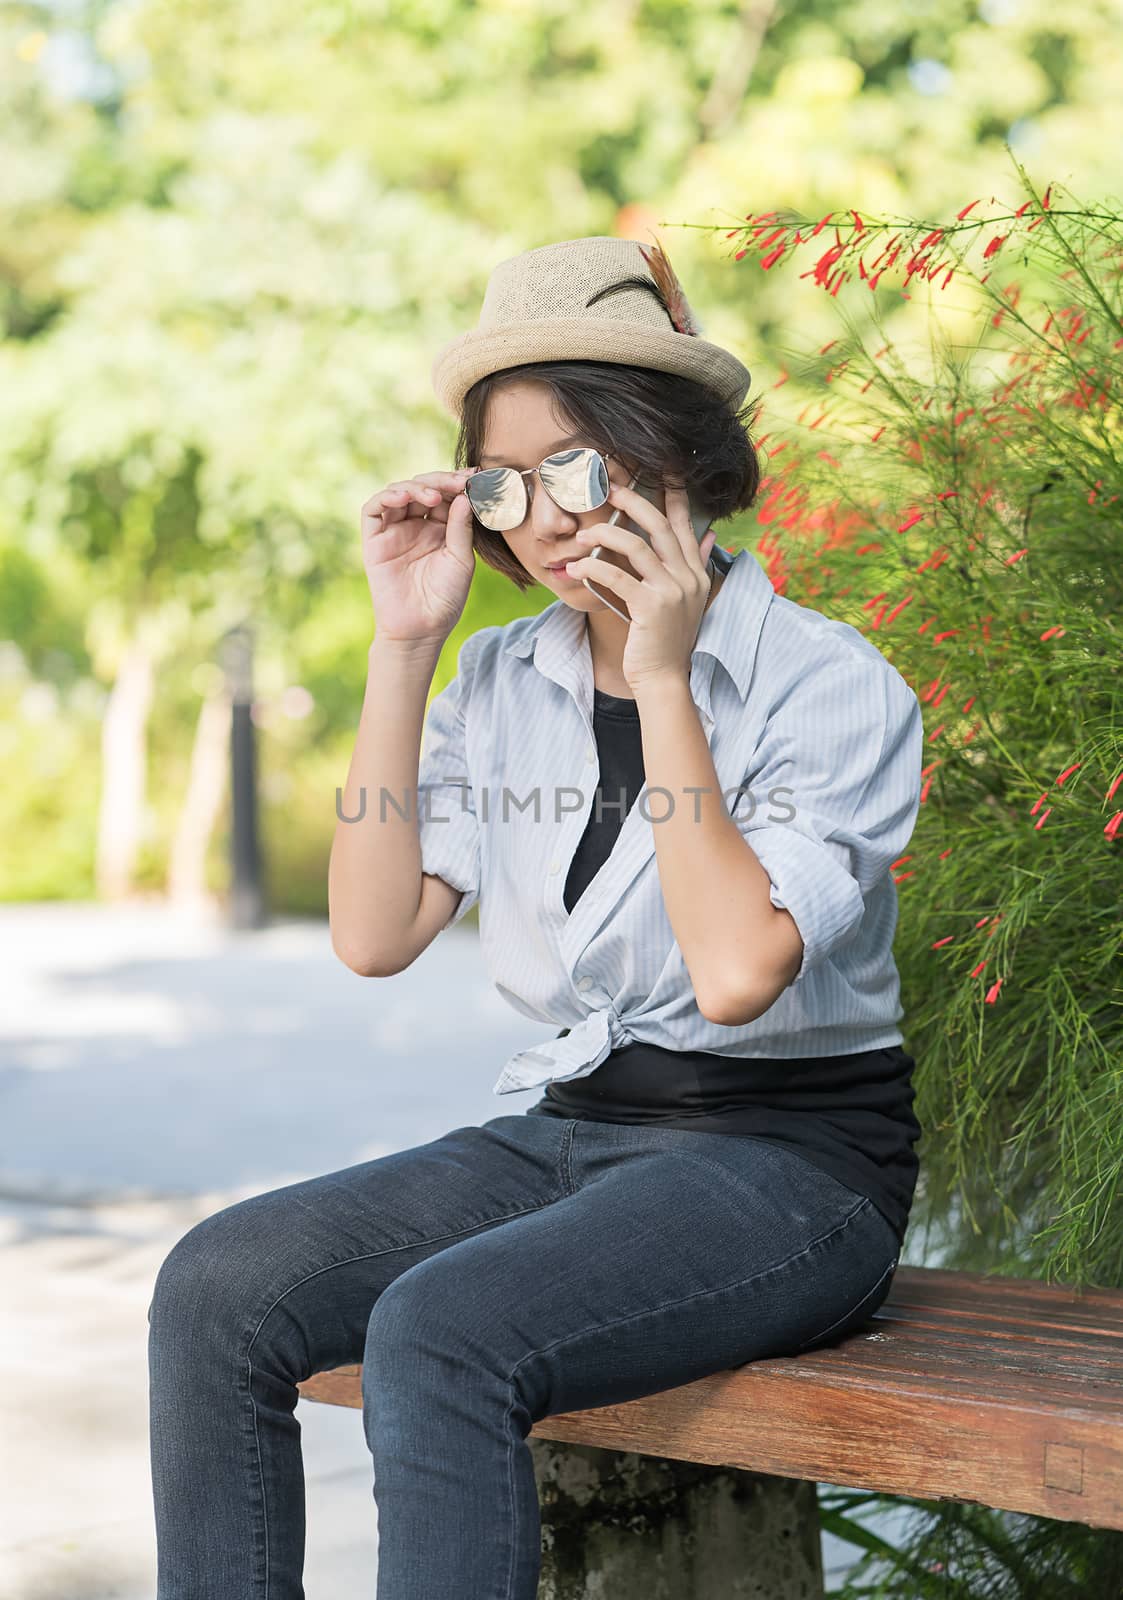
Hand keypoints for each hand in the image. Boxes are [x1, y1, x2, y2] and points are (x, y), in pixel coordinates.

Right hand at [361, 469, 477, 643]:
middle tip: (459, 482)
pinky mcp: (374, 539)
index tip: (476, 477)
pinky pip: (374, 509)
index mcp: (440, 529)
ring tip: (434, 496)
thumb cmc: (445, 599)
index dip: (458, 484)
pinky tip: (405, 497)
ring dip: (417, 487)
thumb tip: (464, 495)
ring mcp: (394, 531)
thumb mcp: (461, 560)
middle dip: (441, 481)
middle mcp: (416, 526)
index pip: (446, 496)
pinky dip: (387, 496)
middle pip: (424, 488)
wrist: (420, 629)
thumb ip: (461, 527)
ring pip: (400, 492)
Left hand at [563, 481, 718, 690]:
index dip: (674, 494)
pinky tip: (576, 567)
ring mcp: (671, 591)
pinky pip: (618, 576)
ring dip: (604, 535)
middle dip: (632, 501)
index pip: (685, 524)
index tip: (661, 468)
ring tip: (581, 535)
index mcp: (695, 572)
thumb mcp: (688, 600)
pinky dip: (594, 567)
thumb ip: (696, 564)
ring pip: (636, 546)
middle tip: (607, 488)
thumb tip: (707, 536)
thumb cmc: (667, 640)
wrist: (664, 679)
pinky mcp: (650, 607)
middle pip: (659, 525)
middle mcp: (688, 577)